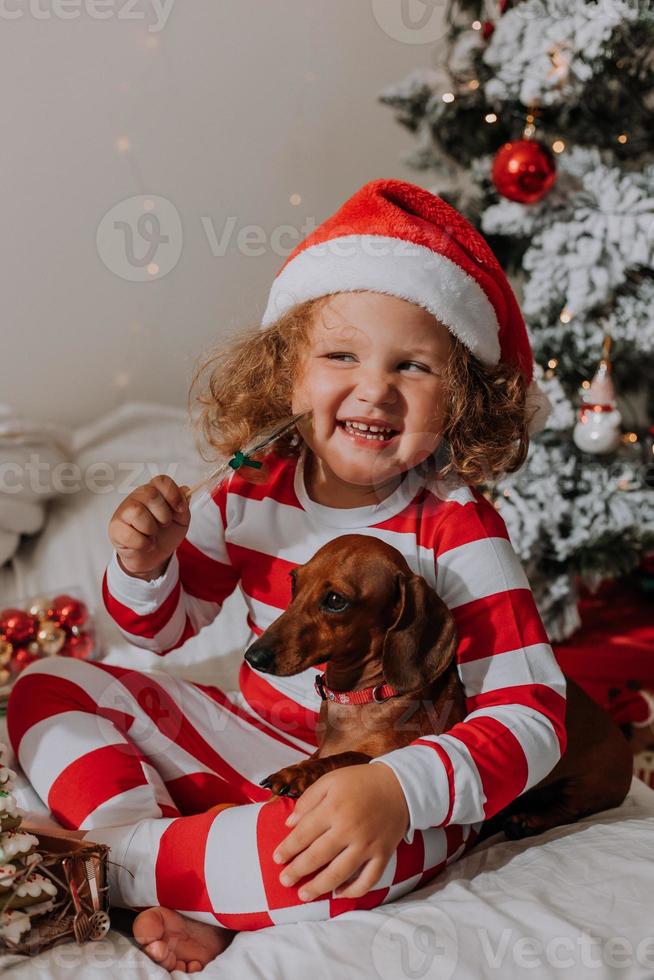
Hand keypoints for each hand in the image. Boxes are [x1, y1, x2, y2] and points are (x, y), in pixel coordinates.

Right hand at [108, 475, 190, 578]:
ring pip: (137, 511)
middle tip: (164, 525)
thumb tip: (185, 490)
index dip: (173, 494)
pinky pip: (131, 535)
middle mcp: (137, 498)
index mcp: (154, 492)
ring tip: (152, 535)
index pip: (161, 481)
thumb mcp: (181, 521)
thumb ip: (184, 506)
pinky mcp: (115, 529)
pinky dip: (144, 544)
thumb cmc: (165, 535)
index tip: (180, 510)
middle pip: (150, 494)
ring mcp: (124, 512)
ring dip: (151, 529)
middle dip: (163, 515)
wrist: (153, 557)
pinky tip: (145, 545)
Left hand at [272, 763, 409, 901]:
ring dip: (318, 887)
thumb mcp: (331, 780)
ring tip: (303, 895)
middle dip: (297, 871)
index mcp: (333, 807)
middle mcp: (349, 829)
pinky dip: (353, 891)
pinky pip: (368, 880)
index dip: (288, 848)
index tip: (276, 858)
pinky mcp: (383, 855)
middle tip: (284, 880)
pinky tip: (338, 894)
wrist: (400, 785)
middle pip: (317, 856)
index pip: (304, 833)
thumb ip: (308, 799)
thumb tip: (289, 824)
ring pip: (339, 873)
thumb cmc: (360, 781)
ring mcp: (367, 844)